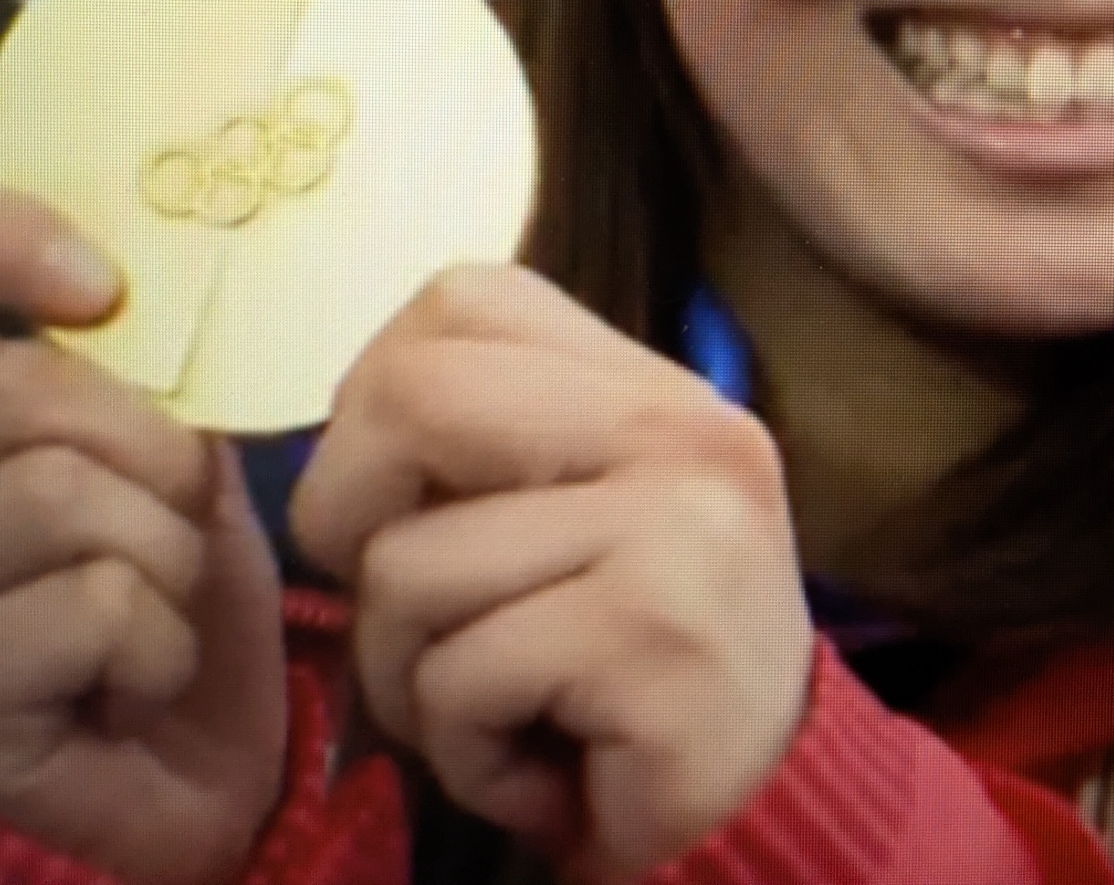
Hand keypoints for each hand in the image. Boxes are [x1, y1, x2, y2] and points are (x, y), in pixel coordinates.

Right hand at [0, 180, 287, 884]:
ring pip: (65, 495)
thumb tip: (148, 276)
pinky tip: (133, 685)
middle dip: (155, 457)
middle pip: (25, 389)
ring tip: (153, 618)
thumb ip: (143, 368)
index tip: (103, 289)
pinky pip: (94, 605)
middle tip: (167, 539)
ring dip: (166, 558)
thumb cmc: (178, 596)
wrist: (192, 777)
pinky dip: (160, 643)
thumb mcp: (172, 454)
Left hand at [291, 265, 814, 884]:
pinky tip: (541, 767)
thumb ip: (502, 453)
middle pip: (412, 398)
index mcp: (659, 391)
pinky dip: (466, 755)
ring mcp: (677, 526)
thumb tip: (348, 436)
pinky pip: (457, 678)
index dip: (378, 398)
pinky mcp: (654, 635)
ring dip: (407, 678)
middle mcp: (683, 433)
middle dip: (344, 517)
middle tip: (401, 606)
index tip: (402, 499)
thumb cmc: (639, 674)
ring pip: (406, 568)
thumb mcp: (585, 525)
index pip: (465, 301)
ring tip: (501, 711)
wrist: (768, 811)